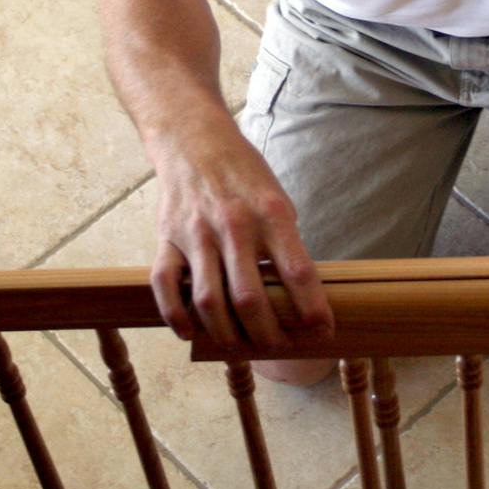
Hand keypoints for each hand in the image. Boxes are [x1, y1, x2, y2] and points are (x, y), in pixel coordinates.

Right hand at [148, 125, 332, 352]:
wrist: (194, 140)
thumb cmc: (244, 176)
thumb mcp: (278, 201)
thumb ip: (286, 244)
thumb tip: (300, 296)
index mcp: (271, 214)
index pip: (298, 273)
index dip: (313, 310)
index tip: (323, 331)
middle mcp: (234, 225)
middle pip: (250, 298)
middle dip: (269, 335)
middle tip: (279, 347)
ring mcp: (196, 234)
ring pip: (208, 301)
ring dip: (227, 335)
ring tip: (241, 347)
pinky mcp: (167, 238)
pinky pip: (165, 285)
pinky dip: (176, 315)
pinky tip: (191, 332)